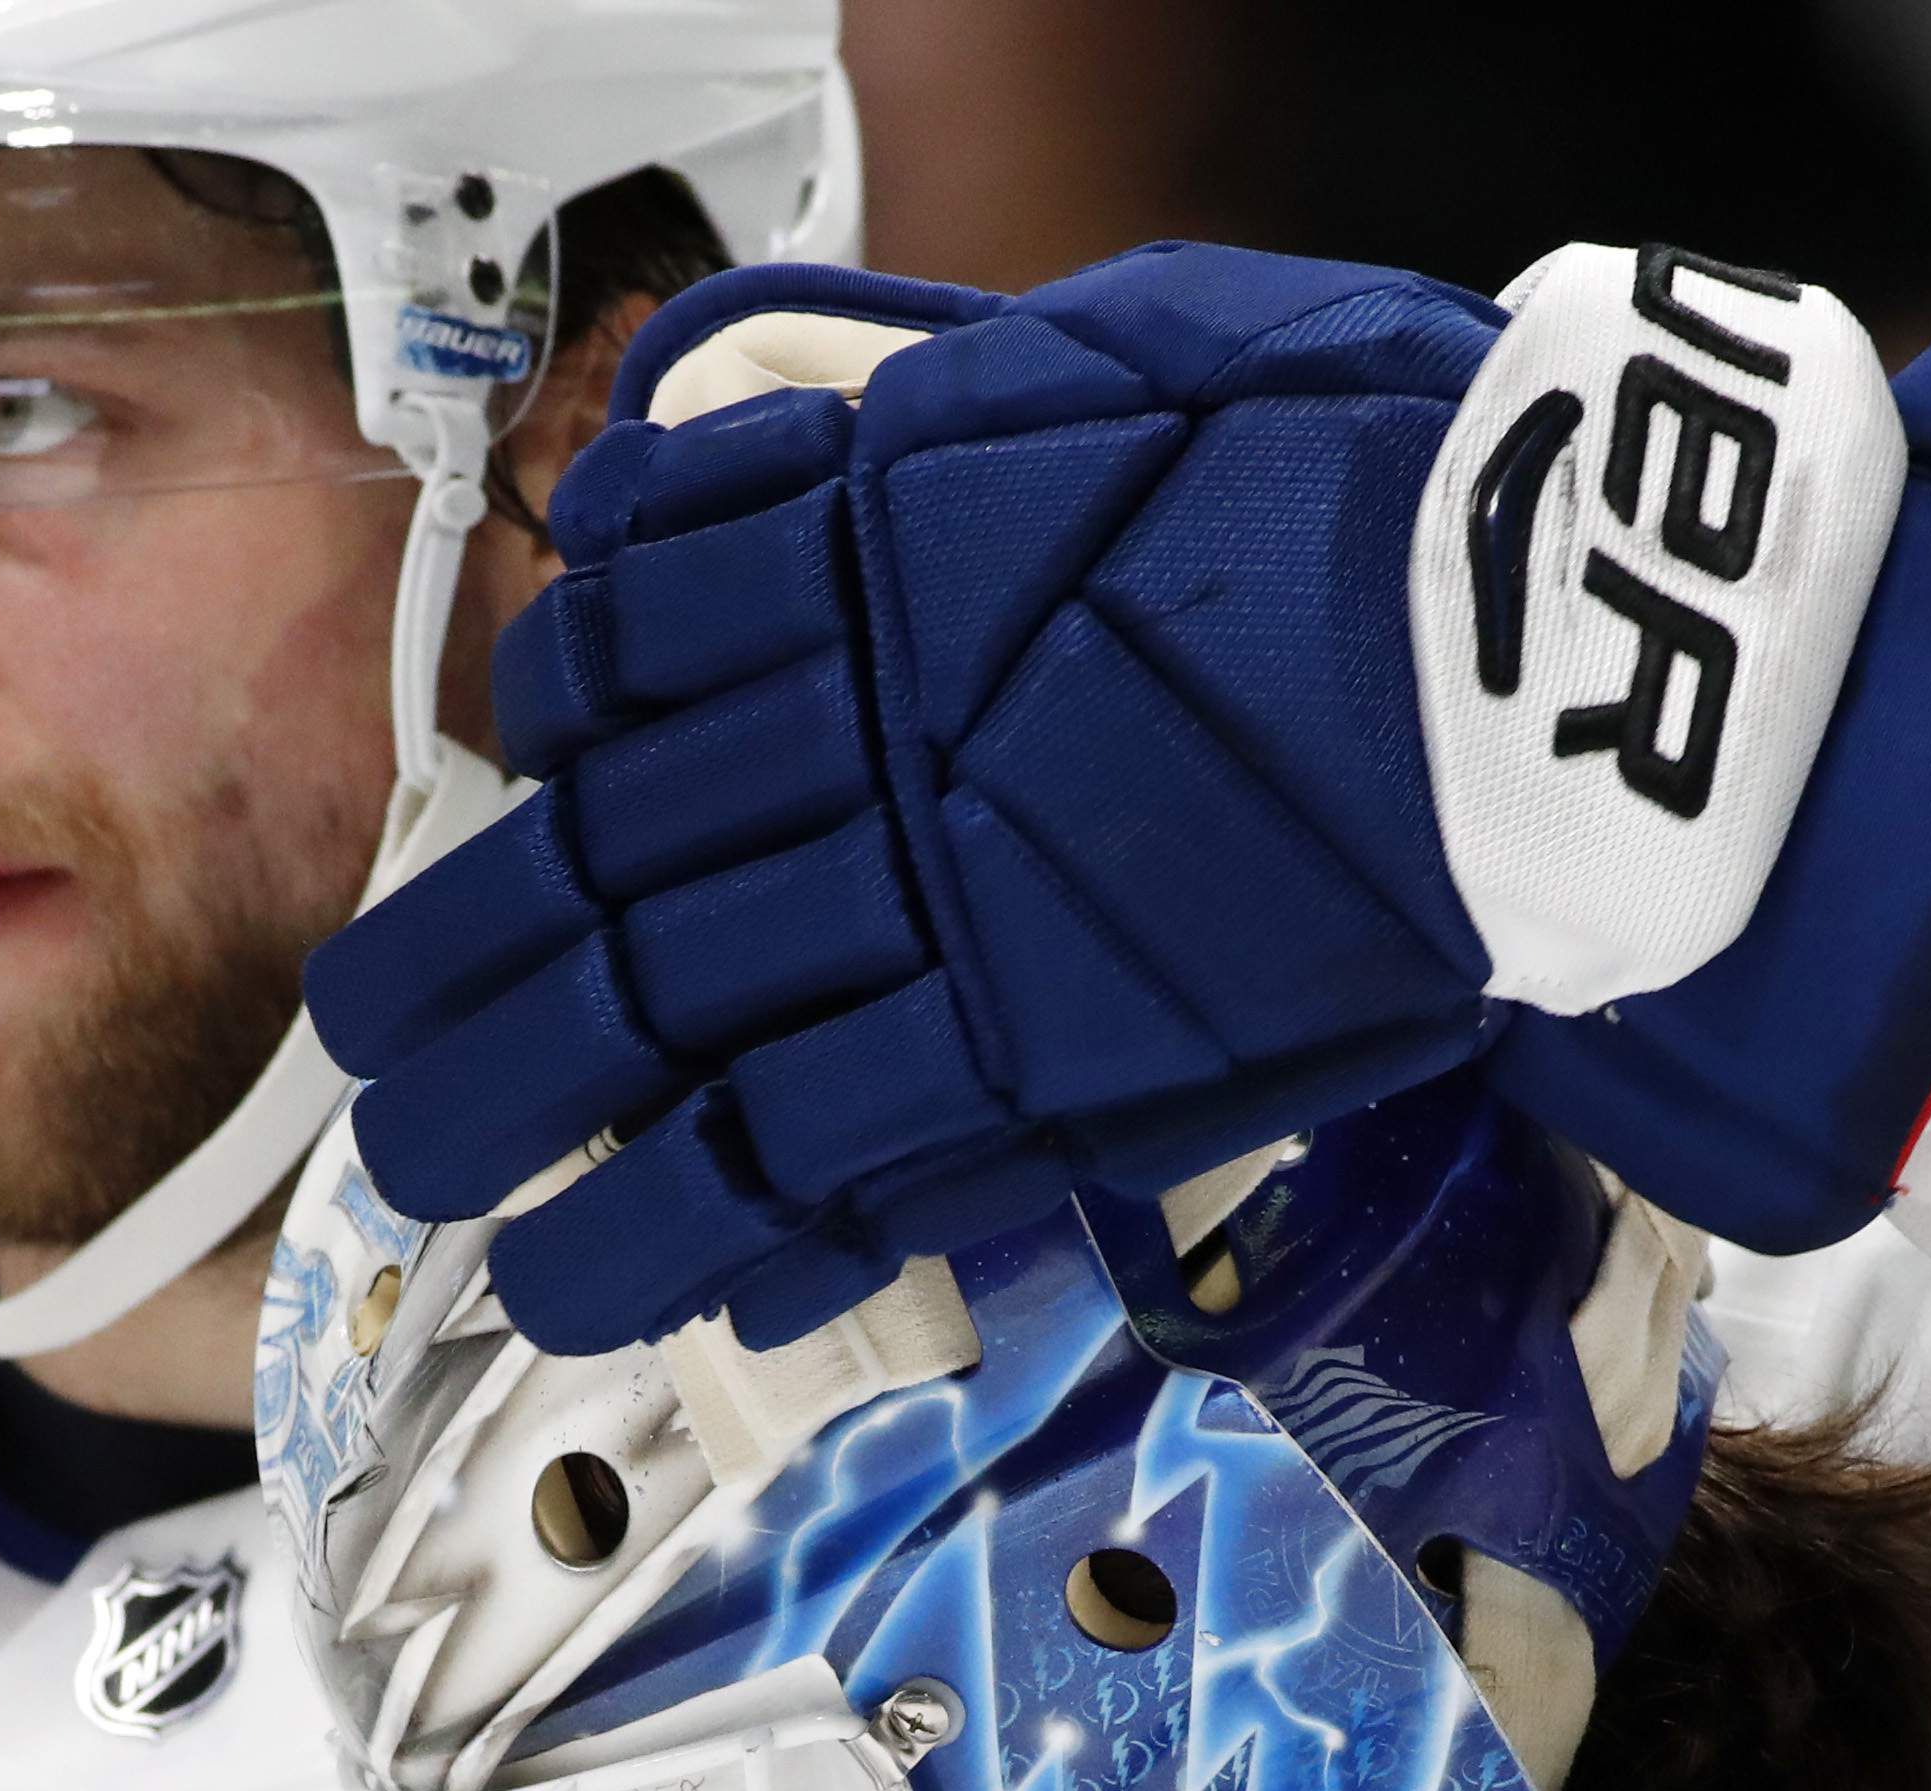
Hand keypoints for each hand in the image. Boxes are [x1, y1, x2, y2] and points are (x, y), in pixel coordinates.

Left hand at [309, 245, 1930, 1354]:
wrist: (1554, 668)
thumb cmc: (1390, 496)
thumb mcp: (1132, 369)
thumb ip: (949, 412)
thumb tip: (797, 404)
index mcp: (882, 536)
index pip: (630, 634)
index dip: (559, 726)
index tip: (538, 786)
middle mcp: (863, 722)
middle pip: (589, 856)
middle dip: (458, 962)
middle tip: (376, 1039)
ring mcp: (929, 904)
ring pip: (638, 1024)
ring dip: (506, 1109)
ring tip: (429, 1175)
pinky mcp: (1016, 1064)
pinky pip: (786, 1168)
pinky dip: (666, 1234)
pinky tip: (585, 1280)